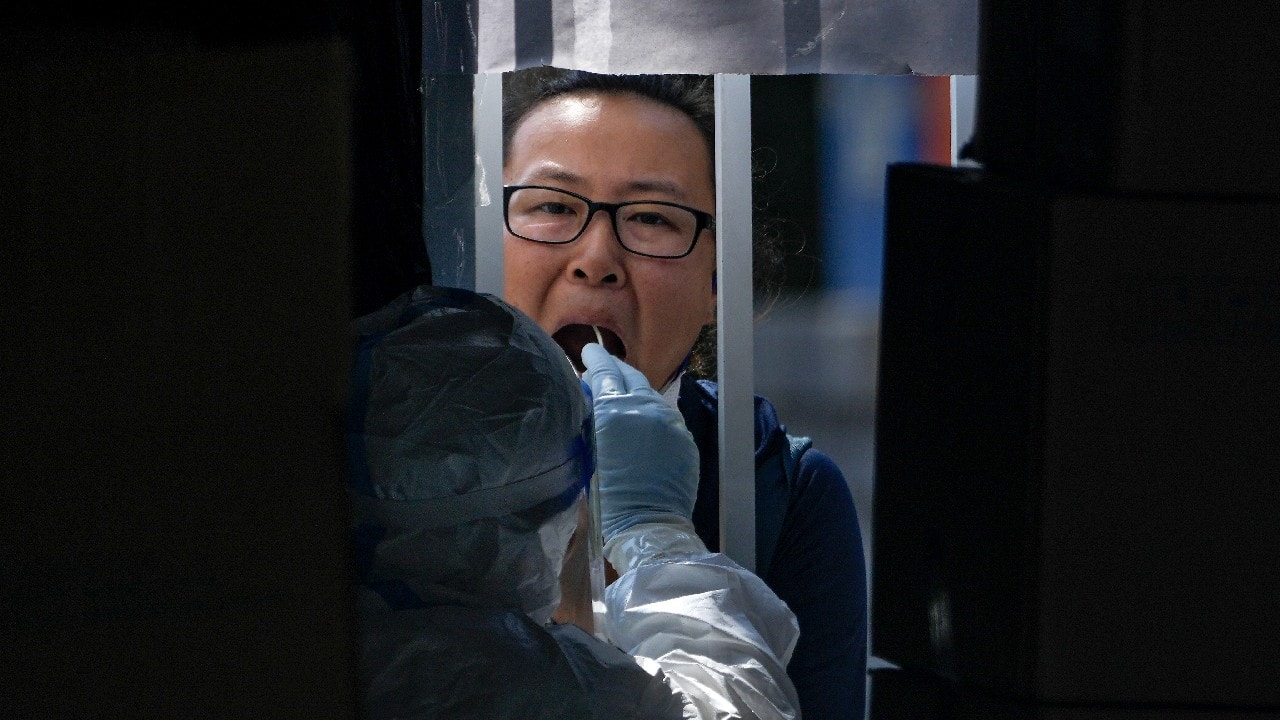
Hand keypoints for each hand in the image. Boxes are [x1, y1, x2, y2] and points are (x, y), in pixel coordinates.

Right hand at [581, 343, 697, 541]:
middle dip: (615, 369)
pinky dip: (651, 412)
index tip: (588, 352)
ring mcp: (671, 422)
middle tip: (602, 367)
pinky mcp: (685, 438)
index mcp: (616, 410)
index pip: (606, 371)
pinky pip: (666, 416)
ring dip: (634, 391)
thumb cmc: (607, 497)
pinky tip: (642, 419)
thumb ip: (592, 417)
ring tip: (621, 393)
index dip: (595, 359)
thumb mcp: (588, 452)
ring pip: (650, 395)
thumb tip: (592, 394)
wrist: (647, 524)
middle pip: (631, 377)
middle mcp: (647, 408)